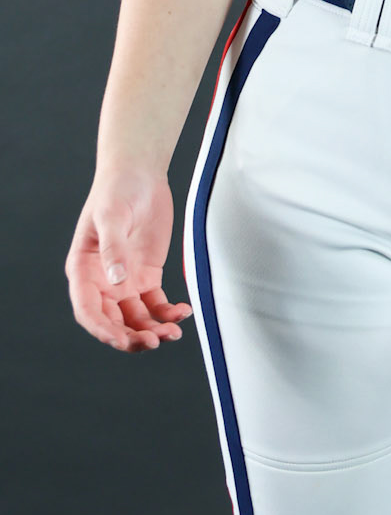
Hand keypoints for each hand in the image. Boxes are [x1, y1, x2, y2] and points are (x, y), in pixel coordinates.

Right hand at [65, 166, 193, 352]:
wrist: (140, 173)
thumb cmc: (116, 190)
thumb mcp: (111, 216)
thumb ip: (112, 248)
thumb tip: (116, 280)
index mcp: (83, 271)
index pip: (88, 311)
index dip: (103, 330)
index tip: (122, 340)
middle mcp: (102, 282)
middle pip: (113, 321)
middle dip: (131, 337)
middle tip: (154, 342)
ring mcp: (125, 281)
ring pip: (136, 318)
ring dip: (152, 329)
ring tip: (173, 333)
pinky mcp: (147, 276)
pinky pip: (156, 304)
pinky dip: (168, 313)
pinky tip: (183, 312)